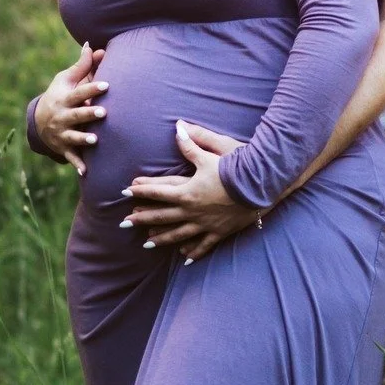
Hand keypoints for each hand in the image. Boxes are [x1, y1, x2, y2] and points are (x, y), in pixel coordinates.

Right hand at [32, 43, 106, 173]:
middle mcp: (63, 117)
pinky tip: (86, 173)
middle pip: (77, 115)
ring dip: (83, 139)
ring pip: (74, 137)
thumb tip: (93, 45)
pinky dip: (77, 165)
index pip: (80, 92)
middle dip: (89, 114)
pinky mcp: (64, 148)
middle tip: (103, 112)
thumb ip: (82, 66)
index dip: (92, 88)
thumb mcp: (65, 80)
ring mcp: (63, 133)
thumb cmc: (59, 96)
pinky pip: (71, 157)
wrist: (38, 121)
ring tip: (94, 140)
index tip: (106, 85)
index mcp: (65, 99)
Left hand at [126, 122, 257, 260]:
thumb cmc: (236, 167)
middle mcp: (192, 210)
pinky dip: (193, 252)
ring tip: (146, 244)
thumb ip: (192, 143)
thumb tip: (178, 126)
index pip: (158, 191)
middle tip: (124, 223)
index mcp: (188, 191)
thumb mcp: (211, 153)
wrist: (260, 186)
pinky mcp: (219, 232)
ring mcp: (205, 224)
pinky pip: (203, 245)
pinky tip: (184, 258)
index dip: (141, 190)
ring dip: (161, 239)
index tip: (125, 191)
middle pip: (162, 216)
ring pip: (178, 234)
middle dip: (142, 219)